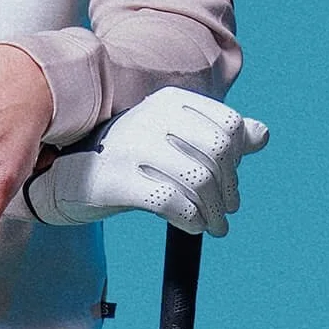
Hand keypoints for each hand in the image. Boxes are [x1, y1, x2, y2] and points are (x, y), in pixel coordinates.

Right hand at [24, 86, 270, 235]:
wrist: (65, 178)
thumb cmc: (127, 159)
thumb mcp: (172, 139)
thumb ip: (216, 135)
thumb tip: (263, 135)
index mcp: (171, 101)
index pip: (227, 126)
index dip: (237, 162)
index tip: (232, 187)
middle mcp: (153, 116)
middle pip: (216, 154)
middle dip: (228, 191)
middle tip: (227, 214)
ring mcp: (133, 146)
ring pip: (198, 180)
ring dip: (213, 212)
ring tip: (214, 227)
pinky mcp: (117, 178)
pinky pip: (171, 201)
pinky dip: (190, 219)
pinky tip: (191, 226)